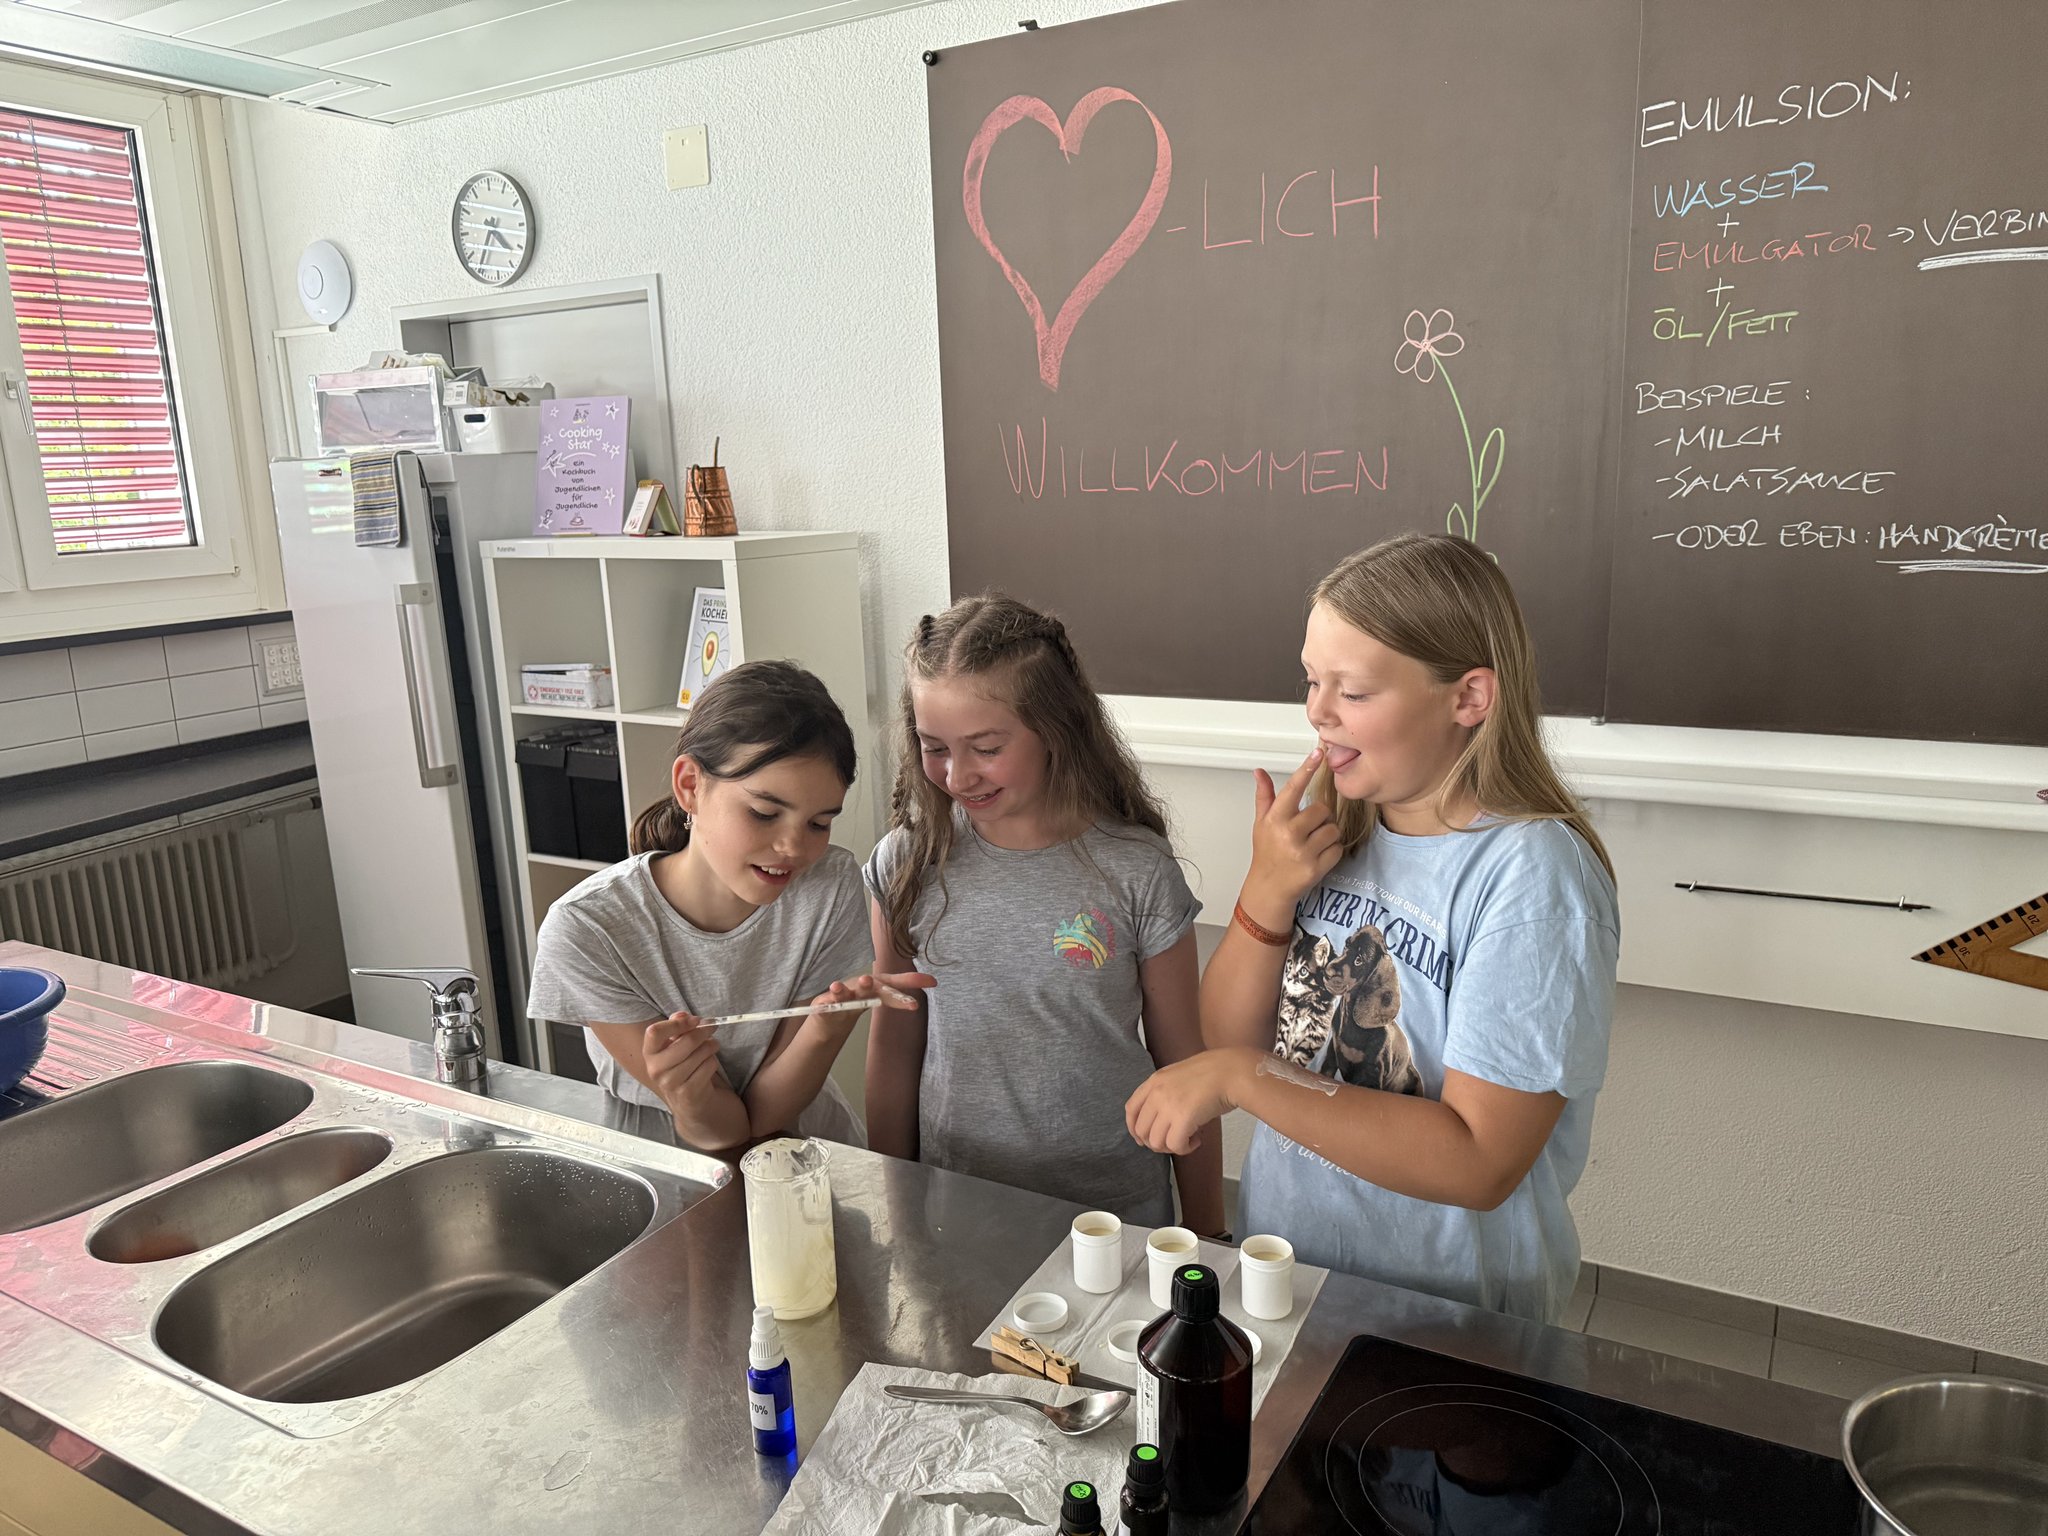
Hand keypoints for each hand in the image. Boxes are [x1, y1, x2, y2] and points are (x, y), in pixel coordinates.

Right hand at [642, 1012, 724, 1126]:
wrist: (689, 1102)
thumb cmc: (682, 1065)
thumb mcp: (674, 1045)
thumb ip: (676, 1027)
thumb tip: (682, 1015)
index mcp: (649, 1054)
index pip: (654, 1032)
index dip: (677, 1023)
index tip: (693, 1020)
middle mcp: (656, 1069)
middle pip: (686, 1041)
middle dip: (704, 1031)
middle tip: (712, 1026)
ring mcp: (671, 1083)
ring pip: (701, 1052)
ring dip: (711, 1045)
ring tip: (710, 1047)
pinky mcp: (689, 1092)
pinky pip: (709, 1065)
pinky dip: (713, 1061)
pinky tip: (708, 1064)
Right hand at [804, 970, 936, 1028]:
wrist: (832, 1012)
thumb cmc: (860, 998)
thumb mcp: (882, 995)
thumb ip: (903, 990)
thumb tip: (934, 980)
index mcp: (874, 987)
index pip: (891, 986)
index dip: (906, 987)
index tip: (924, 991)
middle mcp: (858, 987)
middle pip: (865, 986)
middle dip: (867, 983)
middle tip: (866, 979)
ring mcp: (841, 994)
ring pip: (842, 992)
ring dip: (841, 989)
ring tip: (840, 986)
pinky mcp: (825, 1004)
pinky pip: (825, 1003)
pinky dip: (825, 1001)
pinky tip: (825, 998)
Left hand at [1126, 1048, 1259, 1156]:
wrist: (1232, 1072)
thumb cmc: (1213, 1074)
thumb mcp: (1179, 1077)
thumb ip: (1165, 1093)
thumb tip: (1159, 1123)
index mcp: (1154, 1081)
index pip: (1130, 1109)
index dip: (1134, 1128)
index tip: (1144, 1138)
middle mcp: (1157, 1093)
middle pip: (1141, 1130)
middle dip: (1156, 1142)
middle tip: (1174, 1141)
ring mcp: (1168, 1105)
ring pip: (1156, 1142)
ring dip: (1171, 1147)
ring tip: (1188, 1139)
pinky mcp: (1183, 1118)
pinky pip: (1175, 1145)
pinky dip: (1185, 1148)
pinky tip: (1197, 1140)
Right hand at [1244, 746, 1343, 920]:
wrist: (1269, 888)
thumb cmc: (1267, 853)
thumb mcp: (1262, 823)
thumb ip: (1265, 796)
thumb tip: (1260, 772)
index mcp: (1275, 819)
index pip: (1293, 788)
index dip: (1306, 769)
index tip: (1318, 753)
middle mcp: (1287, 833)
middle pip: (1322, 810)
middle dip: (1320, 818)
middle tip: (1308, 829)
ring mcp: (1302, 851)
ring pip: (1333, 829)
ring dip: (1327, 836)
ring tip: (1312, 844)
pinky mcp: (1316, 867)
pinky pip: (1337, 848)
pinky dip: (1332, 852)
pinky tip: (1317, 856)